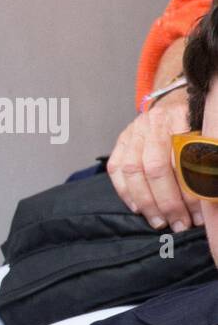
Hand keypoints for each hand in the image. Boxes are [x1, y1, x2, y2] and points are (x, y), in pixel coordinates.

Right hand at [106, 90, 197, 231]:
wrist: (173, 101)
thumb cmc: (195, 122)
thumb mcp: (207, 133)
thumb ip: (208, 157)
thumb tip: (211, 195)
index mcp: (181, 118)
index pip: (185, 161)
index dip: (191, 191)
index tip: (199, 215)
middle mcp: (153, 124)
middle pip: (156, 168)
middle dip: (167, 202)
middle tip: (179, 223)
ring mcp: (133, 133)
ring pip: (133, 171)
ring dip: (146, 201)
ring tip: (160, 222)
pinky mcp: (120, 142)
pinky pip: (116, 171)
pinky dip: (126, 193)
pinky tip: (138, 209)